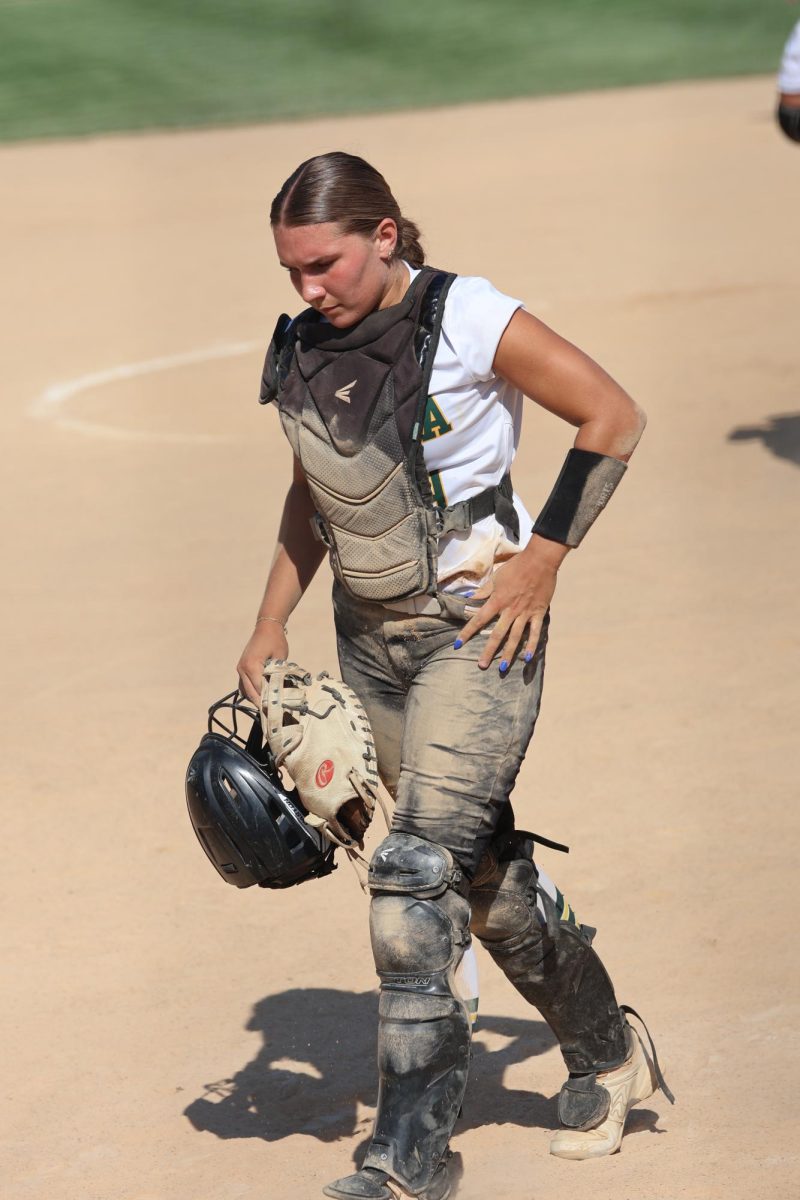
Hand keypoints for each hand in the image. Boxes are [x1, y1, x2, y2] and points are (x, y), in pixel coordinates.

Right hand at [237, 623, 288, 703]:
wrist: (266, 627)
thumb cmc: (276, 641)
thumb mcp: (280, 659)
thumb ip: (277, 675)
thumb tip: (278, 691)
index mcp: (252, 666)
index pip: (259, 689)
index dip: (267, 701)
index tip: (274, 711)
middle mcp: (242, 668)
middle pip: (250, 692)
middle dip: (260, 704)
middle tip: (269, 715)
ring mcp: (240, 668)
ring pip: (245, 690)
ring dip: (254, 698)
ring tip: (266, 707)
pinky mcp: (241, 667)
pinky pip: (244, 684)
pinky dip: (251, 691)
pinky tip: (260, 696)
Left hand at [454, 538, 566, 670]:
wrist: (540, 560)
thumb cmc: (516, 566)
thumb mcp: (496, 577)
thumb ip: (484, 591)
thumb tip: (470, 600)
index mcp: (497, 601)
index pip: (478, 619)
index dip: (467, 632)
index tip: (457, 644)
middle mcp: (510, 610)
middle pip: (497, 634)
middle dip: (488, 651)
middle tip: (481, 665)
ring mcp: (525, 613)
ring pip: (515, 637)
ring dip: (508, 653)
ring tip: (502, 667)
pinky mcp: (538, 613)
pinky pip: (535, 633)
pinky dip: (531, 646)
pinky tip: (526, 658)